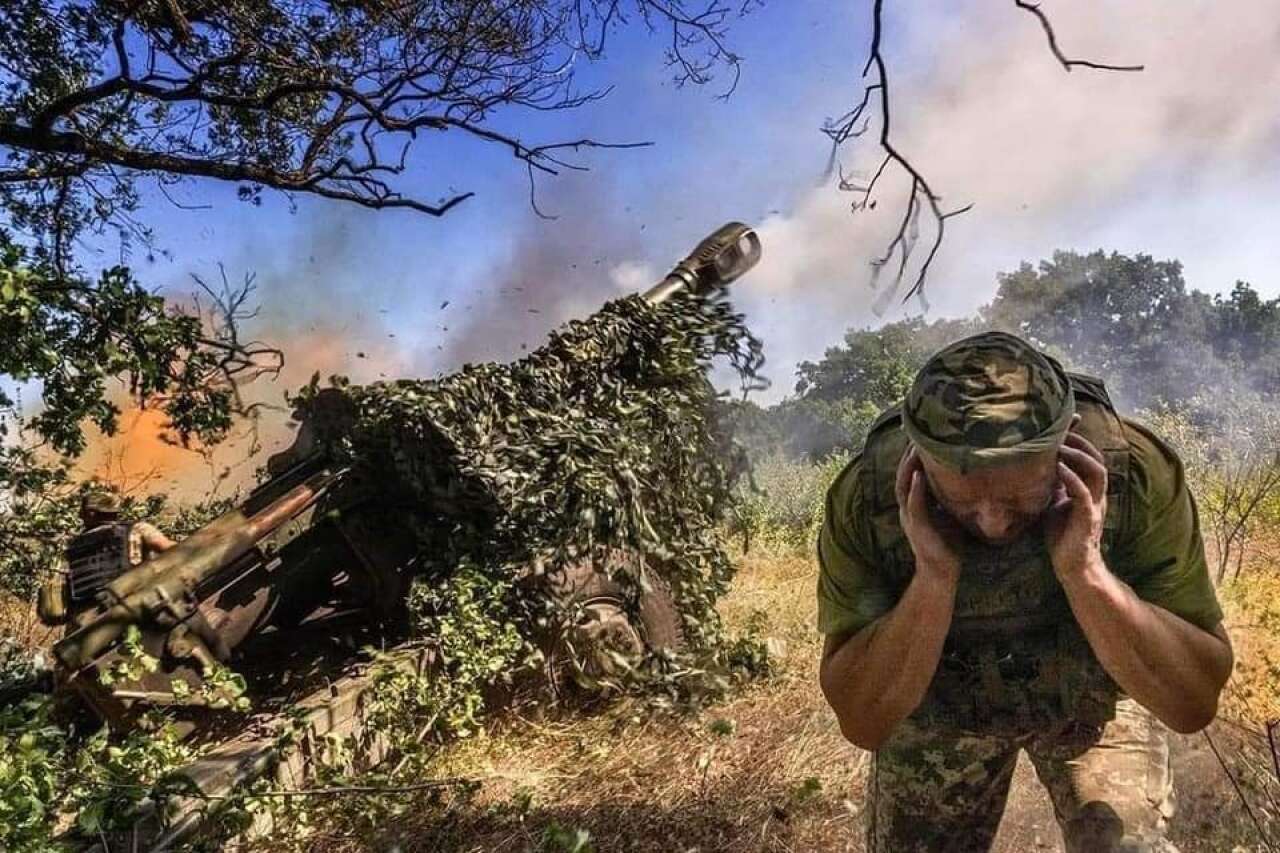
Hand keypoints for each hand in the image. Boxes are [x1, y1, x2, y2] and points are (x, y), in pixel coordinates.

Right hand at [895, 445, 960, 582]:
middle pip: (903, 476)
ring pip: (904, 487)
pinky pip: (914, 505)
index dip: (913, 457)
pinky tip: (918, 475)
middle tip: (915, 435)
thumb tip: (968, 478)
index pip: (910, 475)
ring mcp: (910, 518)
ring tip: (913, 449)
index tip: (920, 437)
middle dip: (907, 456)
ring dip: (908, 467)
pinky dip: (915, 490)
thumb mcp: (950, 515)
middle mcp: (908, 509)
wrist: (941, 574)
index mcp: (915, 505)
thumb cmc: (948, 545)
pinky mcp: (918, 528)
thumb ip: (951, 498)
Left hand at [1045, 430, 1107, 578]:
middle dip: (1080, 443)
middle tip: (1061, 432)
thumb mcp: (1055, 504)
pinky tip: (1058, 469)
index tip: (1067, 423)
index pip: (1090, 458)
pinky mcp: (1087, 519)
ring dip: (1079, 457)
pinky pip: (1084, 494)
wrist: (1073, 566)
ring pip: (1097, 473)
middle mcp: (1096, 494)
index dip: (1081, 439)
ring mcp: (1094, 505)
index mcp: (1089, 490)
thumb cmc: (1063, 535)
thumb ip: (1054, 486)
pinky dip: (1072, 479)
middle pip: (1097, 459)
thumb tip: (1040, 467)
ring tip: (1060, 447)